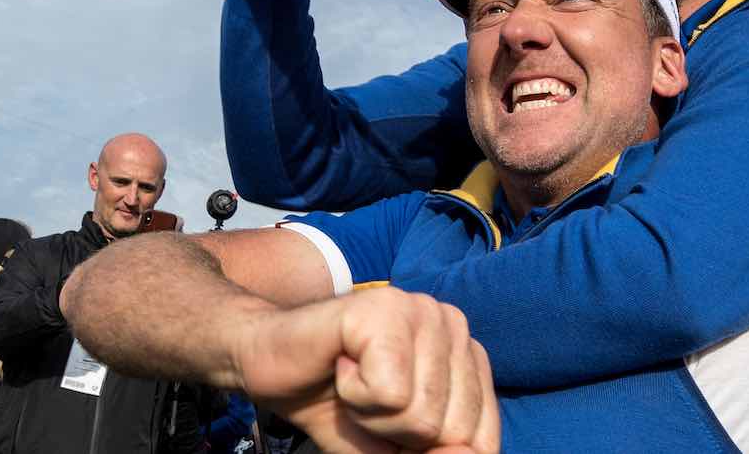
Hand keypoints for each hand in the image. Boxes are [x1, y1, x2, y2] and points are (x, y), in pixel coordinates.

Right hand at [232, 286, 498, 453]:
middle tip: (366, 398)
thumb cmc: (336, 405)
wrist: (267, 362)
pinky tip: (341, 366)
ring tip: (353, 381)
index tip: (390, 417)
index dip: (425, 449)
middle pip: (454, 429)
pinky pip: (390, 393)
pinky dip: (355, 395)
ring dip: (373, 414)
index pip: (481, 438)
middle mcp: (454, 324)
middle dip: (398, 432)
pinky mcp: (384, 309)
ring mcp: (421, 310)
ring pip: (422, 414)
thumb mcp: (396, 448)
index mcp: (467, 355)